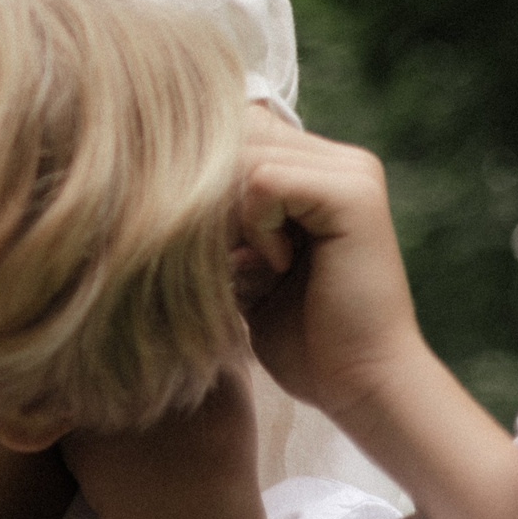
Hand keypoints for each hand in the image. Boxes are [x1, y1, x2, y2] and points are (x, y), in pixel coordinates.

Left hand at [233, 112, 430, 427]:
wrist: (359, 385)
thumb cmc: (300, 336)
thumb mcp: (245, 264)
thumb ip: (222, 216)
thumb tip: (158, 174)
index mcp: (318, 169)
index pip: (234, 133)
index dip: (202, 181)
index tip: (211, 245)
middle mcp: (339, 159)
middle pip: (233, 137)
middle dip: (207, 197)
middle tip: (228, 258)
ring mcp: (352, 171)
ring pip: (243, 156)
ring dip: (228, 216)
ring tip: (253, 265)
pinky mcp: (353, 194)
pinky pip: (265, 182)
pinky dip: (255, 227)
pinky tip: (276, 266)